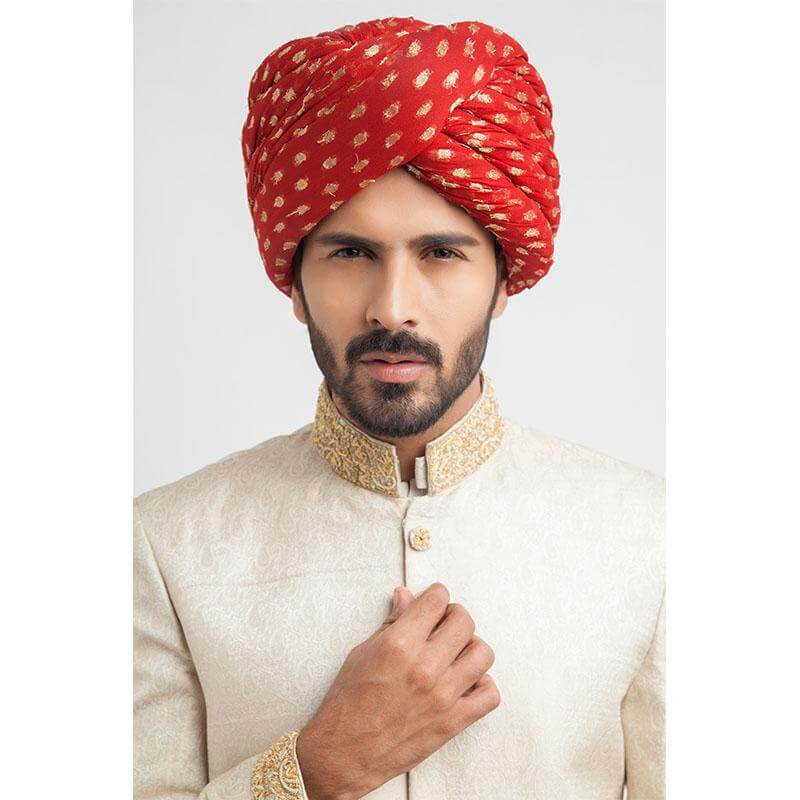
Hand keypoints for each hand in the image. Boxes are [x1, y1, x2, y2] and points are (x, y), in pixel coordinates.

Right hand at [295, 582, 499, 799]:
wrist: (342, 754)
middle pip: (464, 621)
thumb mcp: (362, 652)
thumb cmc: (347, 703)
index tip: (432, 603)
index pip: (437, 600)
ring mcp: (443, 696)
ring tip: (455, 653)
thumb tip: (406, 596)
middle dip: (454, 616)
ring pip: (483, 653)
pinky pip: (489, 695)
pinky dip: (483, 685)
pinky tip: (465, 682)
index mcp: (399, 644)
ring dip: (471, 647)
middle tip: (442, 625)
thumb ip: (392, 622)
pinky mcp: (453, 722)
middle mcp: (424, 667)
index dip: (435, 596)